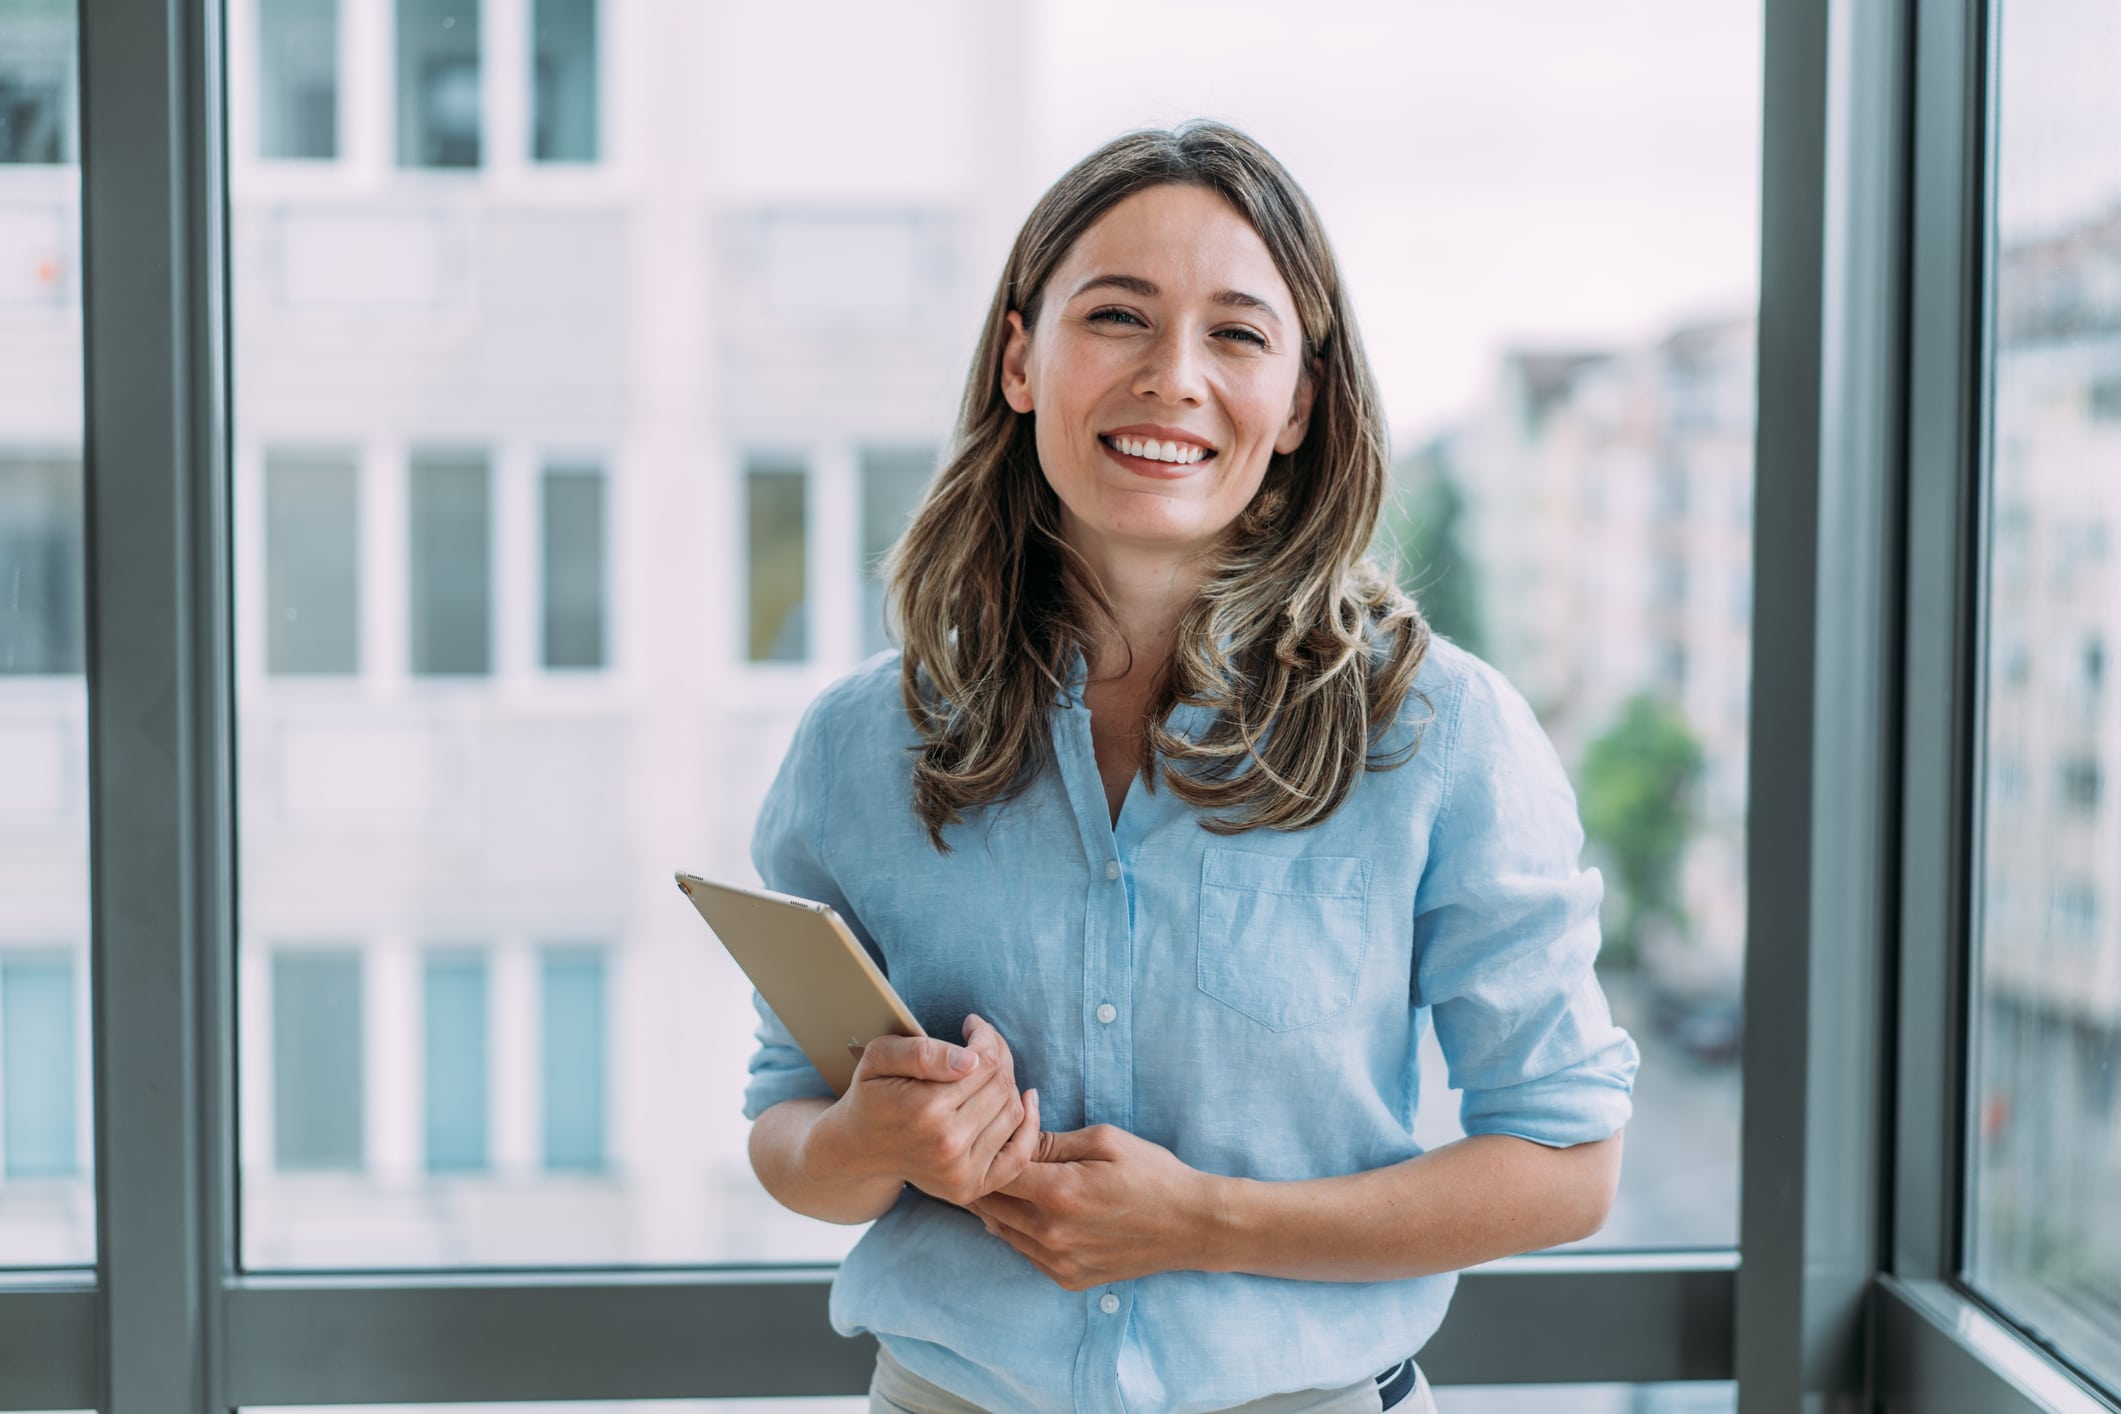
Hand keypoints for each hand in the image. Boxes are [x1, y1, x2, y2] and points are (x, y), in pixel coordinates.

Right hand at [812, 1014, 1040, 1207]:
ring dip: (1008, 1084)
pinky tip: (1026, 1099)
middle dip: (998, 1056)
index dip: (985, 1036)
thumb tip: (971, 1060)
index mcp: (925, 1109)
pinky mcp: (970, 1188)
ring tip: (988, 1072)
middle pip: (1001, 1085)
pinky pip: (1019, 1155)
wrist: (858, 1149)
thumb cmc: (871, 1095)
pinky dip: (1030, 1126)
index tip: (972, 1026)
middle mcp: (947, 1144)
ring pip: (1012, 1111)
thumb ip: (921, 1052)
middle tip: (982, 1044)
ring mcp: (961, 1172)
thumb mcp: (880, 1058)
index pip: (985, 1061)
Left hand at [968, 1125, 1219, 1289]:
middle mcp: (1052, 1234)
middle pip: (990, 1206)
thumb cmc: (1152, 1174)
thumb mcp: (1104, 1140)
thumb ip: (1052, 1141)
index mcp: (1059, 1193)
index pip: (995, 1172)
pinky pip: (1024, 1253)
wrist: (1191, 1226)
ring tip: (999, 1180)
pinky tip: (1027, 1210)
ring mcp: (1059, 1262)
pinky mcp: (1068, 1279)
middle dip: (983, 1178)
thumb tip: (1015, 1135)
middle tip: (983, 1157)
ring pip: (1001, 1232)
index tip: (991, 1137)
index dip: (988, 1151)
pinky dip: (1017, 1231)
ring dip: (995, 1207)